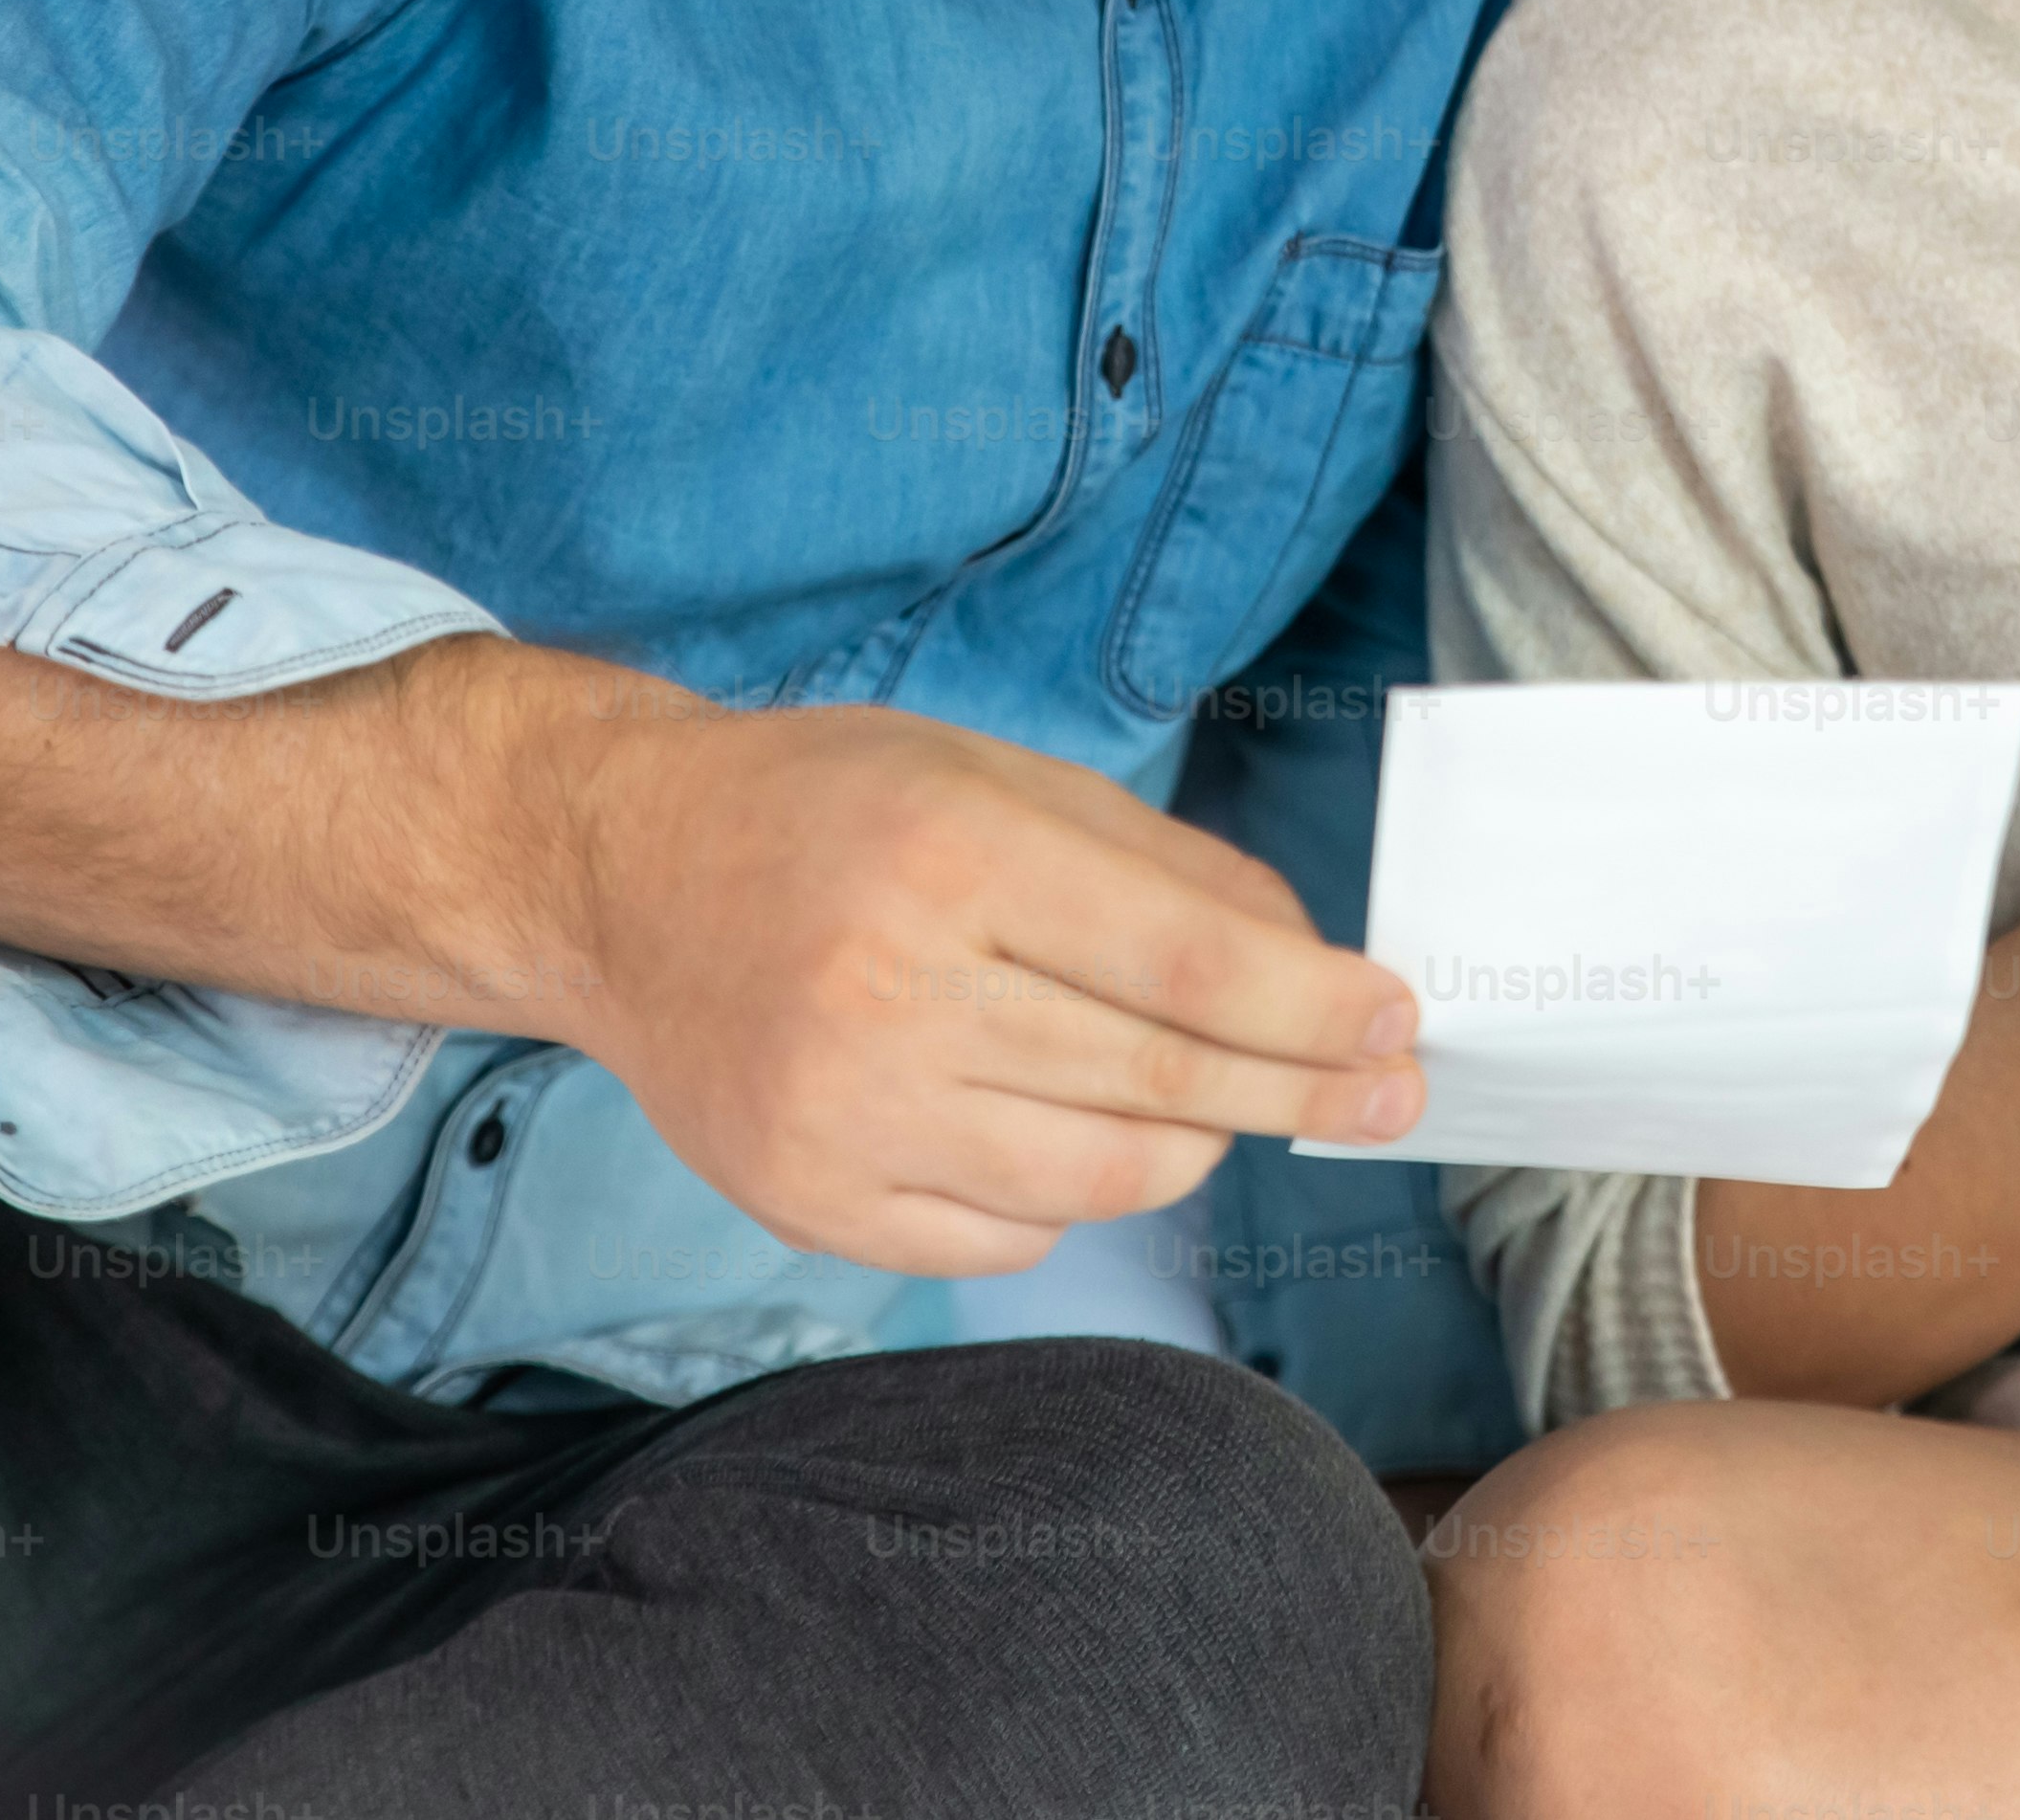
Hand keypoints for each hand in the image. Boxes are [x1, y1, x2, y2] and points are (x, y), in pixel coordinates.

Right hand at [560, 694, 1427, 1277]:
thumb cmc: (834, 810)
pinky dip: (1068, 1197)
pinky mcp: (806, 1202)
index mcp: (951, 857)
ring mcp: (842, 1116)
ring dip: (1192, 1144)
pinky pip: (1007, 1242)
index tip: (1397, 1026)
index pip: (1188, 970)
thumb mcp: (1002, 777)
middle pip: (1162, 1082)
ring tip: (1215, 1099)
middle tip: (1387, 1095)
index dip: (1315, 1011)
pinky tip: (1063, 1128)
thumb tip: (1317, 969)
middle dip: (1303, 1093)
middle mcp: (890, 994)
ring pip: (1099, 1180)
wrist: (622, 879)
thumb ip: (1168, 872)